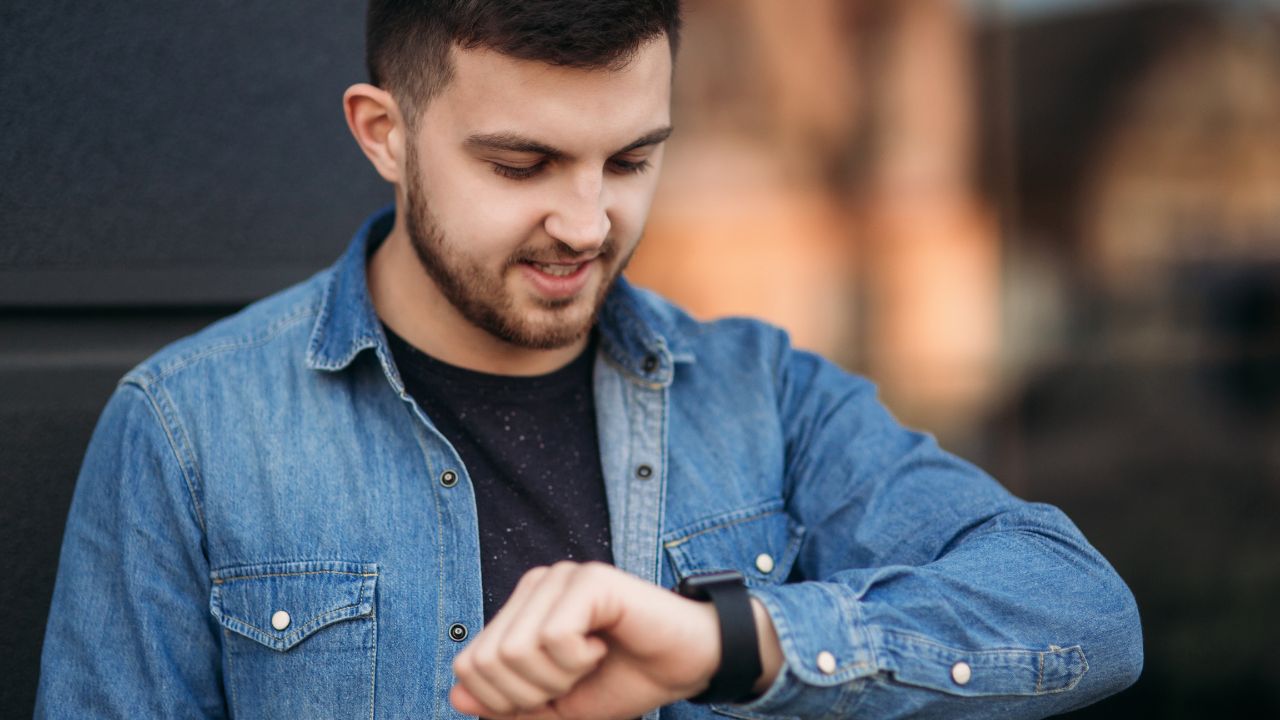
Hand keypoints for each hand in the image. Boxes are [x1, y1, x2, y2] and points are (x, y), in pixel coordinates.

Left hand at [448, 561, 723, 719]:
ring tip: (590, 662)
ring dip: (557, 678)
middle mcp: (534, 586)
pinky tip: (603, 646)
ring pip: (516, 651)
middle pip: (487, 662)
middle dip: (529, 695)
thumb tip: (457, 697)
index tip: (551, 695)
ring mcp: (562, 576)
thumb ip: (506, 705)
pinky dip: (578, 660)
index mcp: (520, 611)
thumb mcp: (557, 706)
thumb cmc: (624, 679)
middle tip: (572, 681)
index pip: (468, 666)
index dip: (503, 703)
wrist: (688, 665)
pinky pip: (554, 637)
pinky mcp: (590, 579)